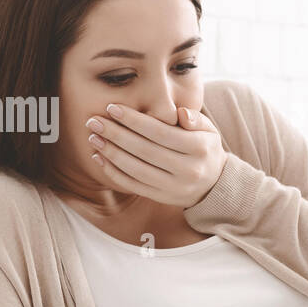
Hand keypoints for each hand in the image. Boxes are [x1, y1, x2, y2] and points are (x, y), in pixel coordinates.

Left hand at [85, 102, 228, 207]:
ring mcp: (175, 187)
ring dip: (111, 153)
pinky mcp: (162, 198)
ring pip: (136, 169)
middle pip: (145, 150)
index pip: (161, 132)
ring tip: (94, 137)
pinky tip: (100, 157)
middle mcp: (188, 170)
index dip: (134, 120)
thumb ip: (195, 119)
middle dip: (116, 134)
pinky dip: (114, 172)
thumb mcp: (209, 130)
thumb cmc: (204, 149)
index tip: (112, 108)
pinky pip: (133, 185)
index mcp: (199, 148)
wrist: (213, 184)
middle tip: (94, 121)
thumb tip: (180, 113)